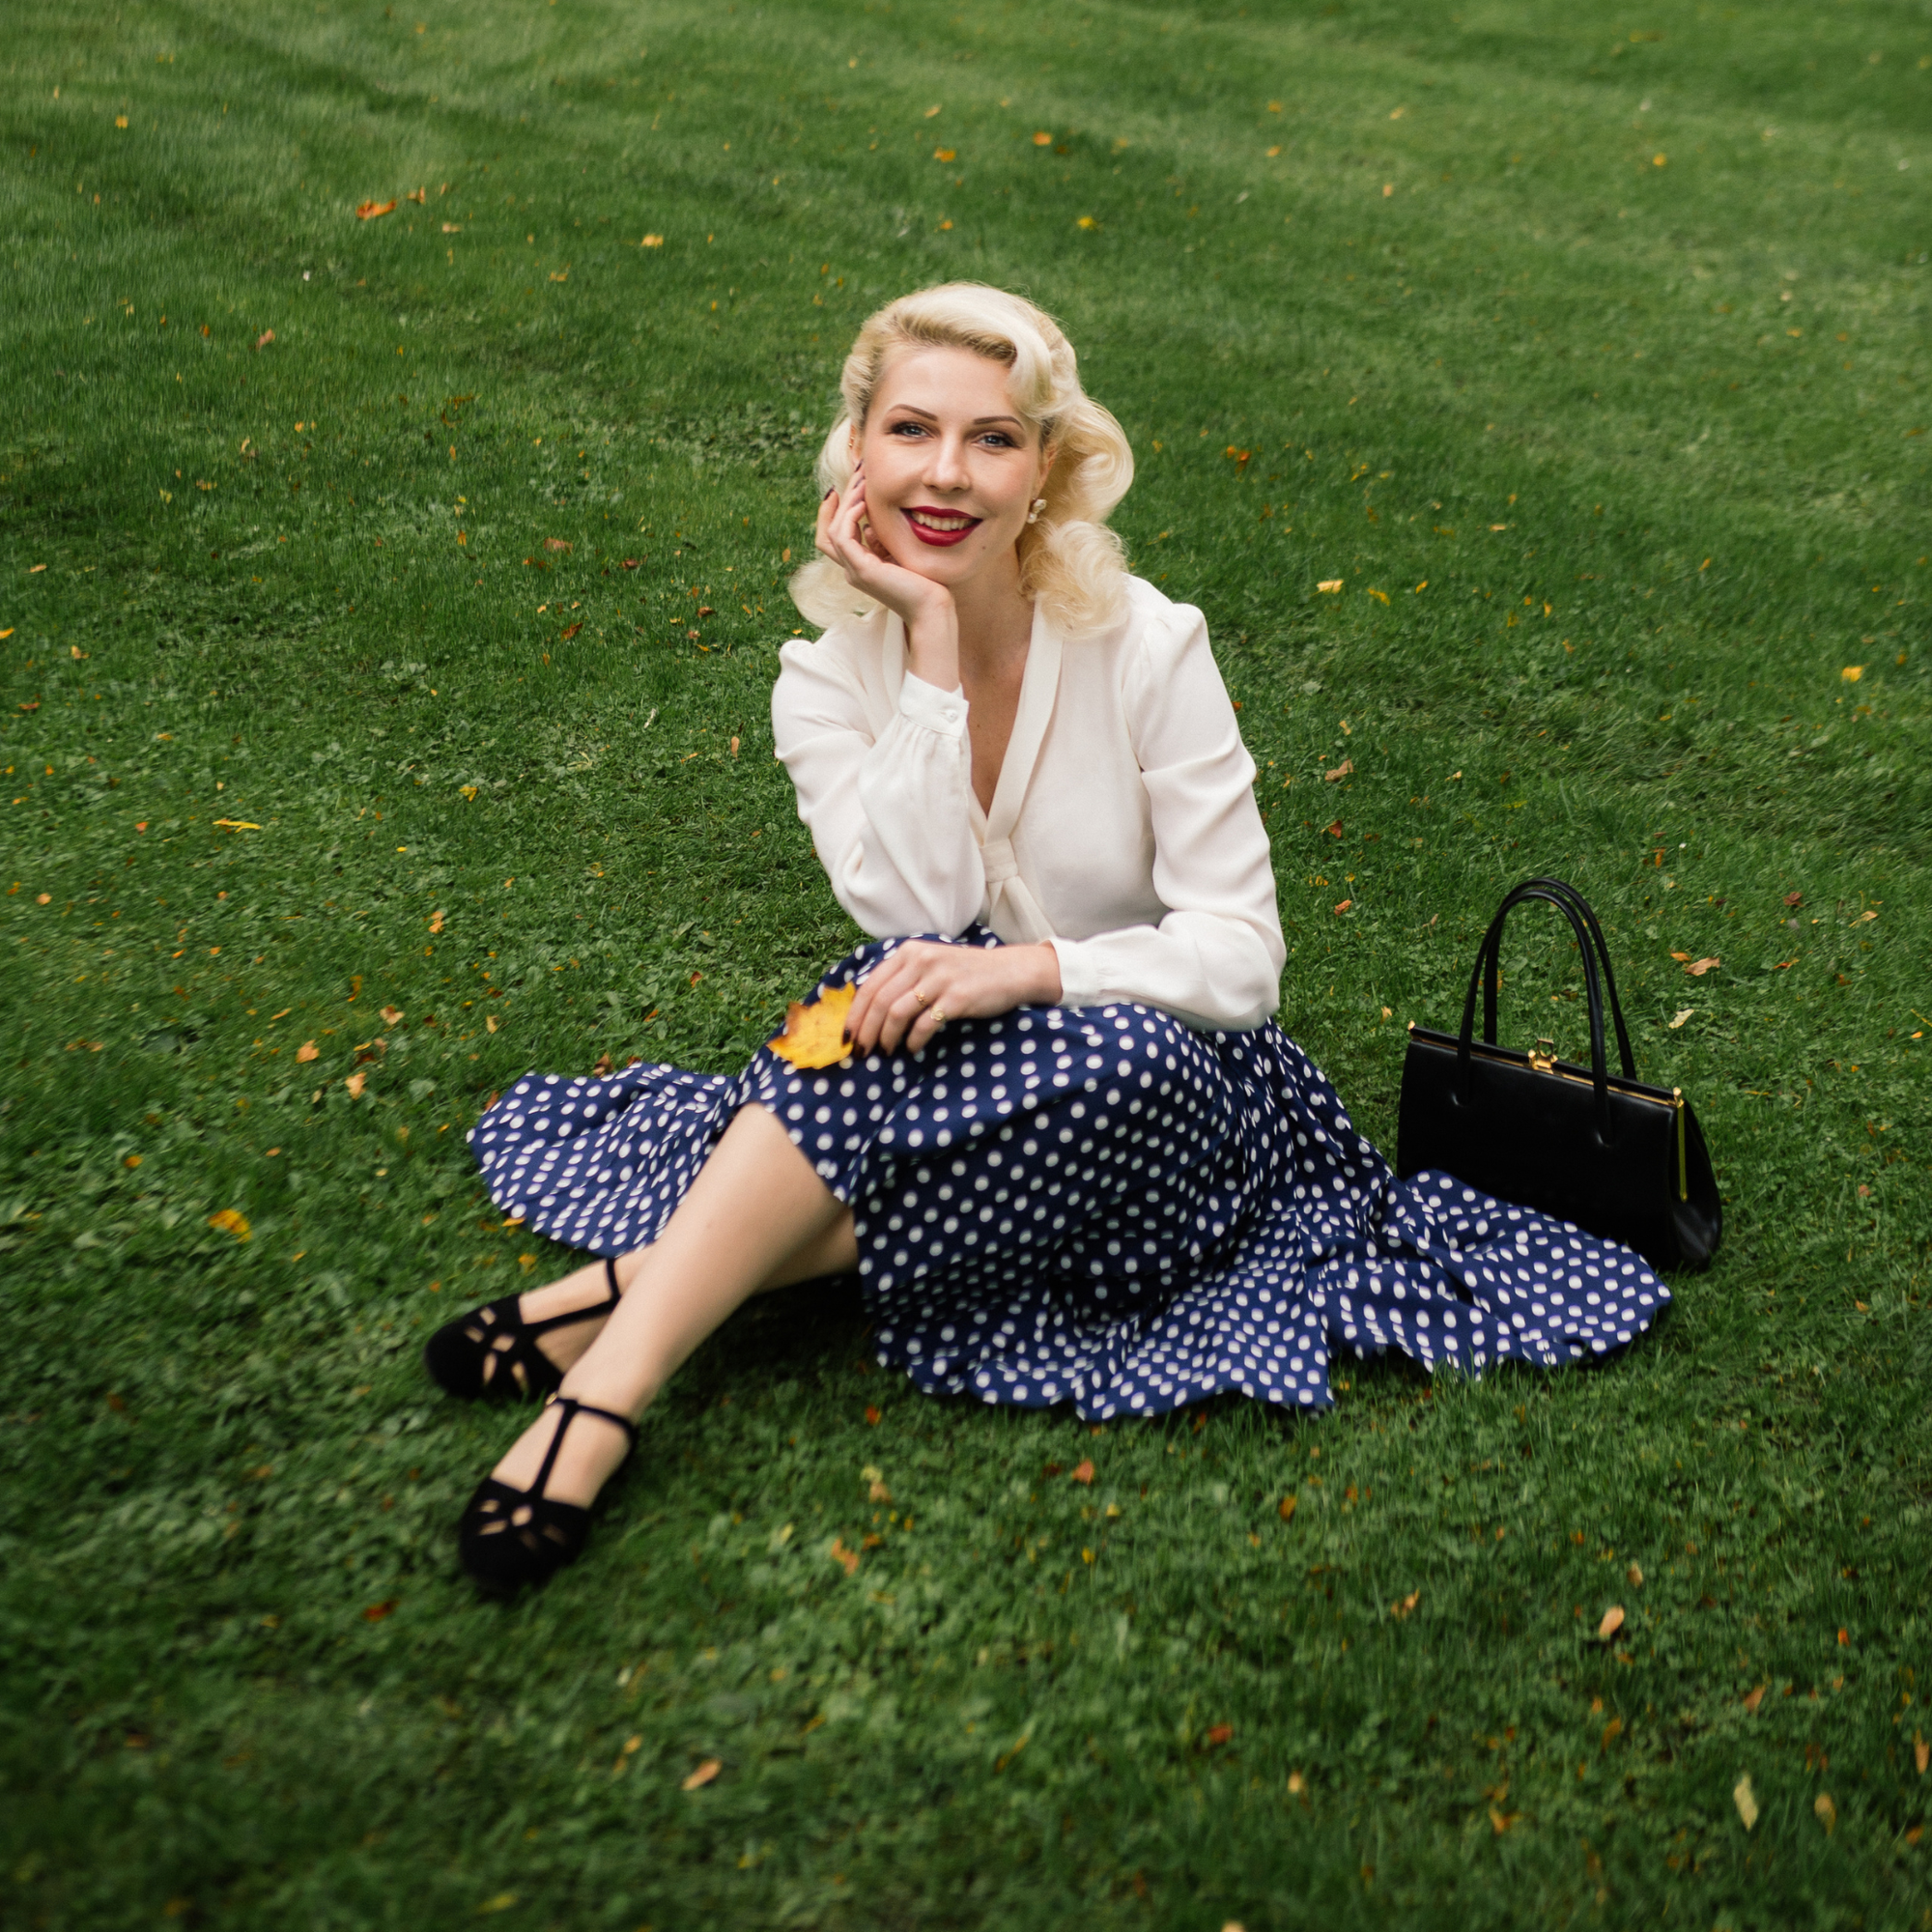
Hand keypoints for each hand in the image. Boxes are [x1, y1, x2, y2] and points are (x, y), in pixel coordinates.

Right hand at [815, 466, 958, 685]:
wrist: (932, 609)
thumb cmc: (924, 584)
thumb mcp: (899, 554)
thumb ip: (882, 540)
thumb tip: (869, 523)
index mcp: (859, 566)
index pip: (833, 535)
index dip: (835, 509)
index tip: (849, 485)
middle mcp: (852, 570)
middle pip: (829, 528)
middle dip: (842, 497)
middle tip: (858, 471)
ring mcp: (854, 572)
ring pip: (833, 530)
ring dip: (846, 502)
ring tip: (862, 481)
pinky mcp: (862, 571)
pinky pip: (843, 537)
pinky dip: (850, 517)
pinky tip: (864, 502)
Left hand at [844, 939, 1061, 1057]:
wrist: (1009, 971)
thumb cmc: (965, 972)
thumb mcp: (930, 964)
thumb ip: (902, 978)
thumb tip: (868, 1011)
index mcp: (909, 952)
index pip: (870, 985)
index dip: (855, 1014)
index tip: (848, 1036)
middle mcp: (921, 961)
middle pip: (879, 1001)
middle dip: (866, 1031)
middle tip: (862, 1052)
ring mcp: (939, 978)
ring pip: (896, 1013)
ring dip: (887, 1038)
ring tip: (886, 1052)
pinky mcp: (956, 997)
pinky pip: (924, 1024)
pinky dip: (913, 1040)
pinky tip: (912, 1048)